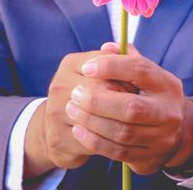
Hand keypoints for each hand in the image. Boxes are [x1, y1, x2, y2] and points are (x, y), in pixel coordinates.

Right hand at [25, 50, 125, 175]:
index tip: (136, 87)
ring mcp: (55, 113)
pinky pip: (92, 142)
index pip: (106, 66)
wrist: (59, 127)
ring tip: (130, 123)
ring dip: (119, 123)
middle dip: (124, 100)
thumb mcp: (104, 72)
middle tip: (137, 108)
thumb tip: (127, 48)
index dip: (126, 78)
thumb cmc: (93, 93)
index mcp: (71, 64)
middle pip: (102, 91)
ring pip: (97, 119)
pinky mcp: (58, 140)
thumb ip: (121, 58)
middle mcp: (59, 86)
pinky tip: (117, 140)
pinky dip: (109, 142)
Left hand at [65, 43, 192, 174]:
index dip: (112, 67)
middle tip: (75, 93)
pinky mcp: (151, 157)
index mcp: (167, 84)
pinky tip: (79, 130)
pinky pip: (118, 152)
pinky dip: (95, 141)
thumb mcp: (147, 76)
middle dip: (98, 101)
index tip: (87, 67)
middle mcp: (169, 111)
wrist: (172, 133)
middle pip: (131, 107)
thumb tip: (106, 47)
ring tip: (72, 109)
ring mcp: (162, 137)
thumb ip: (127, 59)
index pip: (141, 70)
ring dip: (92, 121)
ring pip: (122, 132)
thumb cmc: (150, 96)